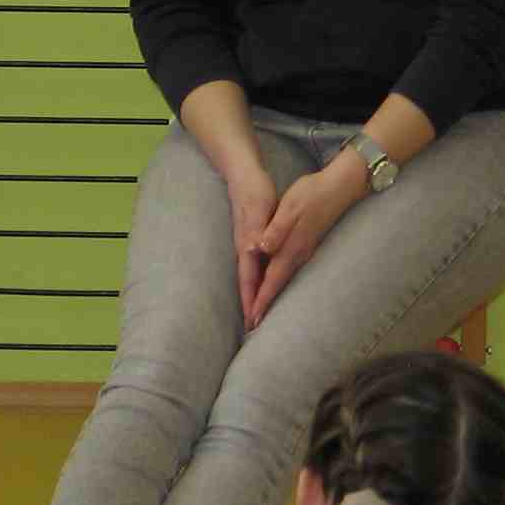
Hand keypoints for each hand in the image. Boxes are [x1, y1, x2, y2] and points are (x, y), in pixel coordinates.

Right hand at [226, 166, 276, 328]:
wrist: (244, 176)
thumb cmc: (255, 193)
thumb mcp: (259, 210)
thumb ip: (259, 231)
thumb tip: (256, 251)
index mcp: (248, 245)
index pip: (250, 279)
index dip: (252, 300)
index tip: (253, 320)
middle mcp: (245, 248)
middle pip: (248, 282)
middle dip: (250, 304)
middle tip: (252, 328)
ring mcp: (246, 245)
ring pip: (249, 276)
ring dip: (251, 295)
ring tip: (254, 314)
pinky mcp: (251, 240)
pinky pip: (252, 267)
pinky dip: (255, 281)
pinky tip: (259, 285)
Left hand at [248, 154, 366, 330]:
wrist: (340, 187)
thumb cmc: (312, 194)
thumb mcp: (290, 208)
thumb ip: (276, 229)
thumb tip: (262, 248)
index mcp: (291, 246)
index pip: (272, 278)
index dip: (261, 298)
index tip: (253, 318)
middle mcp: (299, 253)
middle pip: (278, 284)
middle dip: (265, 304)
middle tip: (253, 325)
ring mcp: (305, 250)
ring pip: (285, 279)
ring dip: (272, 295)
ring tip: (261, 310)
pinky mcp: (307, 244)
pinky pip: (290, 269)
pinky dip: (280, 281)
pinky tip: (276, 283)